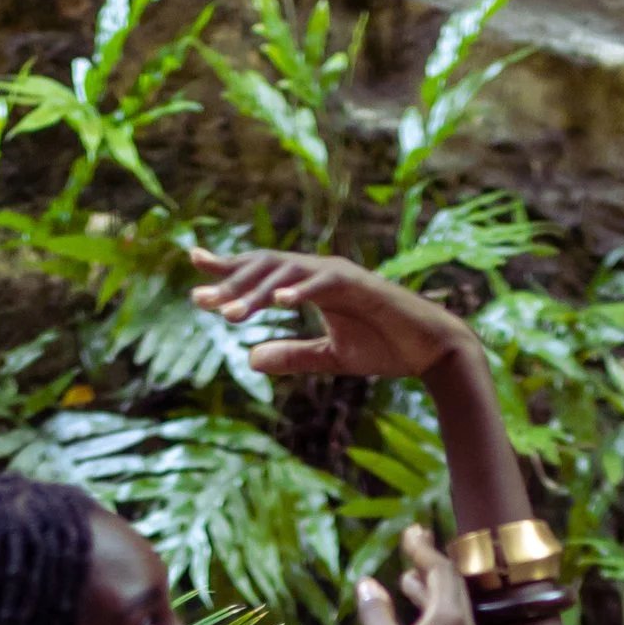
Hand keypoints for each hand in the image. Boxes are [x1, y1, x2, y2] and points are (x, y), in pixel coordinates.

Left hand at [189, 244, 473, 382]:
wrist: (430, 350)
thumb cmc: (384, 347)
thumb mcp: (330, 358)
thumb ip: (293, 356)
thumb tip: (251, 360)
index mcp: (311, 285)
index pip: (262, 272)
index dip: (228, 268)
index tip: (194, 264)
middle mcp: (321, 272)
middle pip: (266, 268)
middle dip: (231, 282)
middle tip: (200, 301)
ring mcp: (340, 275)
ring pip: (288, 275)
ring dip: (256, 292)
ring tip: (229, 313)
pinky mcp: (360, 286)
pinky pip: (324, 284)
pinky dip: (301, 290)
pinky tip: (278, 301)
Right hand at [357, 525, 477, 624]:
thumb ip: (375, 610)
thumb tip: (368, 583)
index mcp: (448, 618)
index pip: (440, 570)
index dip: (423, 548)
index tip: (410, 530)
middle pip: (452, 587)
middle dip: (431, 564)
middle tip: (414, 546)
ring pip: (450, 611)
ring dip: (429, 592)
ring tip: (407, 580)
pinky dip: (432, 616)